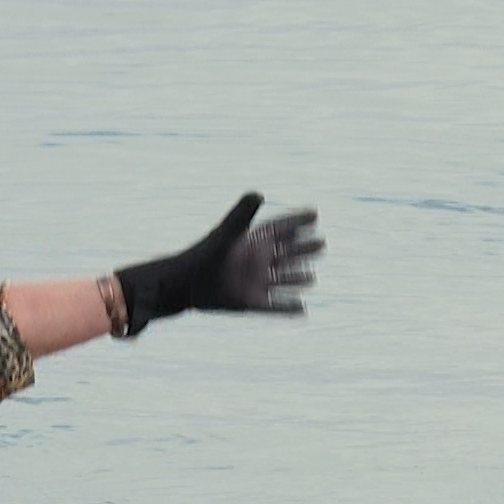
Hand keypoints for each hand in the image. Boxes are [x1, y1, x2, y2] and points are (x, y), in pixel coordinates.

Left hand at [114, 193, 322, 335]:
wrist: (181, 286)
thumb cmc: (201, 256)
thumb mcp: (226, 234)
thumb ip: (241, 215)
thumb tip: (258, 193)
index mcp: (250, 242)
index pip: (278, 228)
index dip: (296, 221)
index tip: (315, 213)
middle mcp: (253, 261)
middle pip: (284, 253)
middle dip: (302, 249)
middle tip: (322, 243)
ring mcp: (251, 282)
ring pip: (280, 279)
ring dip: (296, 279)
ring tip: (312, 277)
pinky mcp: (247, 302)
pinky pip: (272, 307)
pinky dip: (286, 309)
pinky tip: (302, 310)